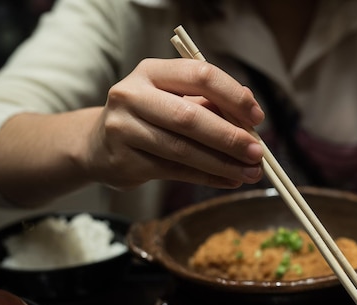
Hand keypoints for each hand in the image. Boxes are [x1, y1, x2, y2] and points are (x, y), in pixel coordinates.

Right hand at [85, 58, 264, 189]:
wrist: (98, 146)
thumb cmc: (149, 118)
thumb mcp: (174, 100)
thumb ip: (210, 104)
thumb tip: (251, 119)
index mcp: (151, 71)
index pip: (200, 74)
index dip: (233, 96)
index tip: (258, 117)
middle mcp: (132, 95)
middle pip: (190, 117)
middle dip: (230, 137)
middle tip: (258, 153)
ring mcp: (124, 128)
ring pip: (183, 149)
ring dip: (223, 163)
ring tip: (250, 173)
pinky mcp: (124, 160)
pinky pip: (175, 171)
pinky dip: (207, 177)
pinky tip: (229, 180)